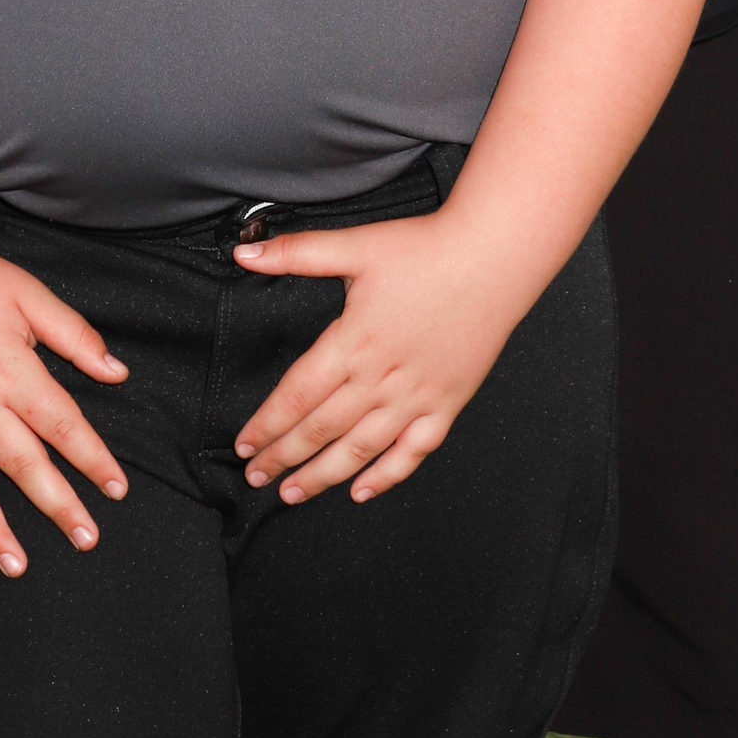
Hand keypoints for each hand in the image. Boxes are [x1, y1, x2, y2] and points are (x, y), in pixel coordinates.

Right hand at [0, 228, 129, 571]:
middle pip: (24, 466)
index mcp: (12, 372)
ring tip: (16, 566)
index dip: (93, 459)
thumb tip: (118, 373)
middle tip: (87, 541)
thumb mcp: (31, 296)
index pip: (63, 425)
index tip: (118, 490)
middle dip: (58, 507)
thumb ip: (75, 337)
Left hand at [231, 213, 527, 506]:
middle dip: (283, 456)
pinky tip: (362, 490)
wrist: (492, 257)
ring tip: (293, 493)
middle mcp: (380, 379)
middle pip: (321, 429)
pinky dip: (386, 476)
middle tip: (257, 476)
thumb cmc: (426, 249)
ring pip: (359, 449)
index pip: (296, 396)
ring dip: (322, 475)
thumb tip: (244, 252)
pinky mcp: (446, 404)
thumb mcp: (355, 245)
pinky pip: (412, 451)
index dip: (266, 425)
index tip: (245, 445)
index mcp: (352, 342)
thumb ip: (297, 252)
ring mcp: (415, 397)